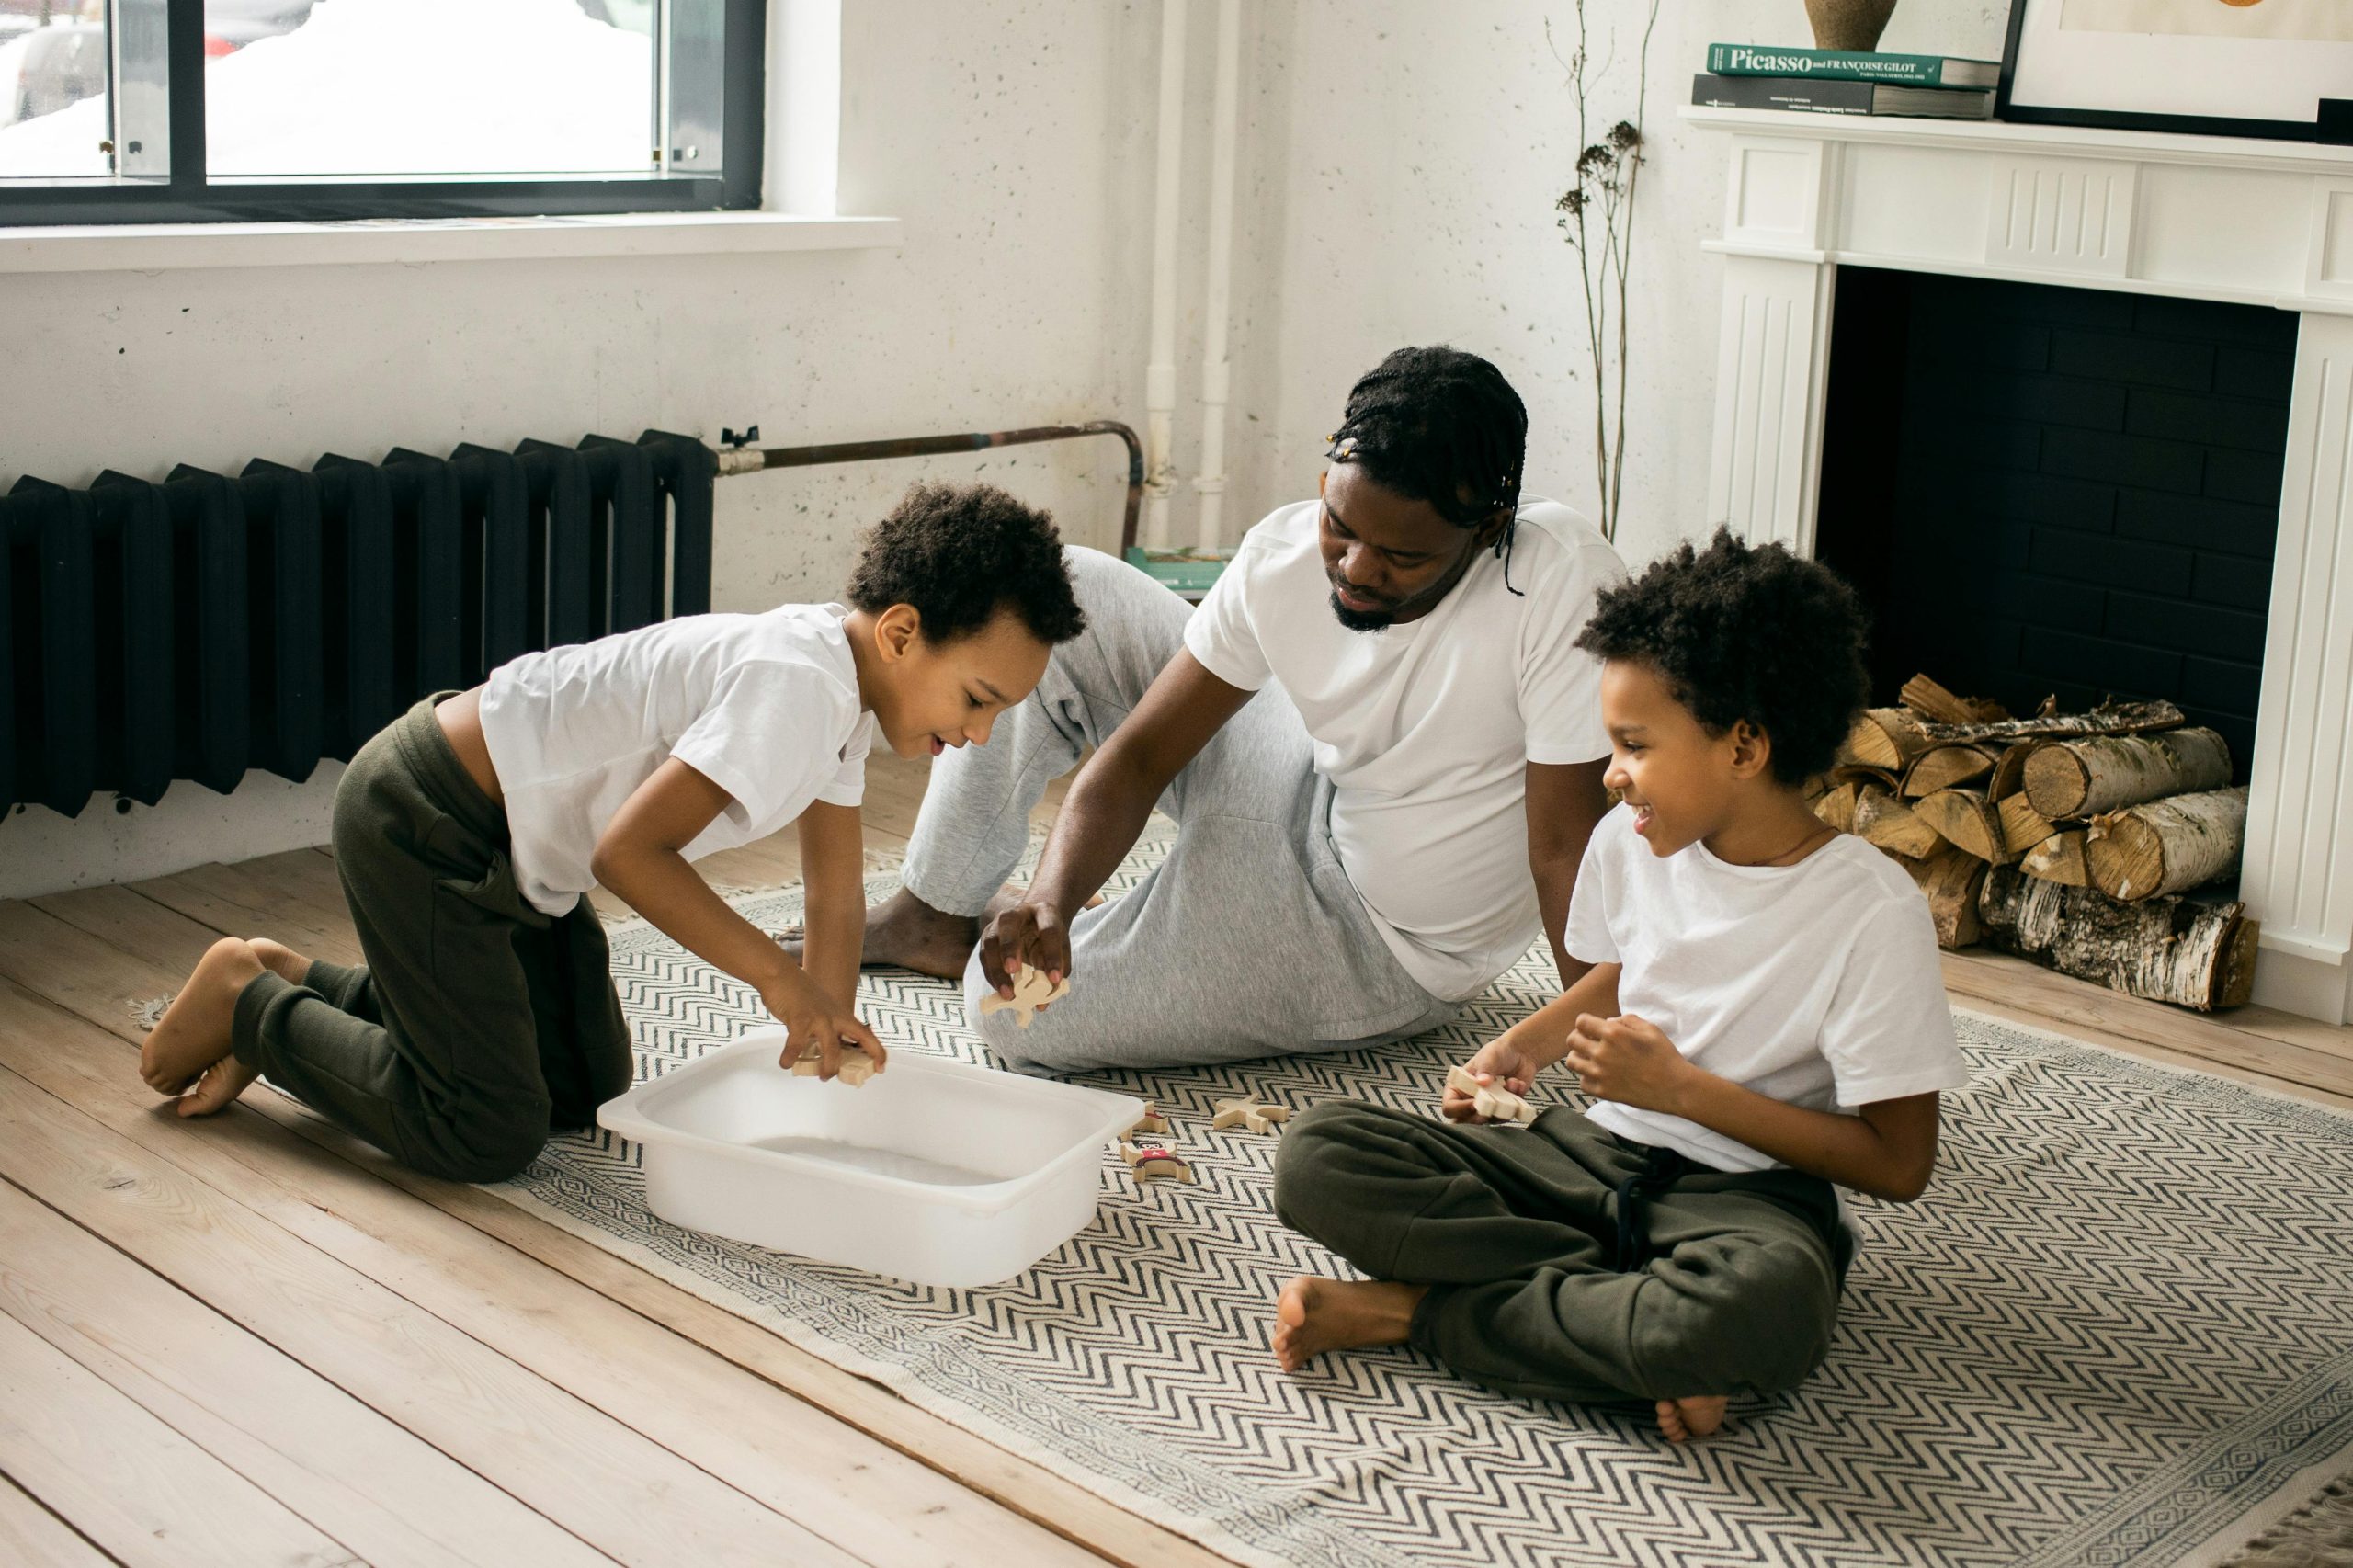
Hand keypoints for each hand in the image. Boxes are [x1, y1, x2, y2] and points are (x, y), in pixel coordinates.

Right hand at [766, 970, 887, 1079]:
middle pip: (856, 1041)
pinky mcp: (800, 1019)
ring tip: (821, 1076)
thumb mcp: (821, 1010)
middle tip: (837, 1076)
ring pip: (831, 1048)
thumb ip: (826, 1028)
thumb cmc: (799, 994)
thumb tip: (824, 1051)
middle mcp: (834, 1016)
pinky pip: (797, 1044)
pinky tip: (786, 1063)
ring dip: (828, 1066)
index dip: (877, 1051)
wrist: (781, 974)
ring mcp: (819, 1017)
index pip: (866, 1034)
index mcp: (841, 1015)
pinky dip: (790, 1057)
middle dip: (855, 1062)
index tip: (881, 1067)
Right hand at [978, 899, 1070, 1001]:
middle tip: (1013, 971)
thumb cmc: (1050, 938)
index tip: (1055, 979)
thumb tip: (1042, 1003)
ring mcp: (998, 923)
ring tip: (1008, 993)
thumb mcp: (1061, 950)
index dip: (1052, 954)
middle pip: (1008, 923)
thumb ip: (1057, 972)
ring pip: (990, 941)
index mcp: (1044, 911)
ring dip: (996, 969)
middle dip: (1009, 947)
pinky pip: (984, 956)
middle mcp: (1018, 912)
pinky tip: (1000, 990)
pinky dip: (991, 976)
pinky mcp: (987, 937)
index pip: (1049, 929)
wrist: (1036, 921)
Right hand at [1442, 1036, 1535, 1122]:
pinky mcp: (1504, 1109)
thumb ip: (1484, 1069)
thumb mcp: (1488, 1057)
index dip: (1460, 1109)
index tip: (1475, 1103)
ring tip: (1510, 1083)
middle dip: (1480, 1117)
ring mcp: (1488, 1106)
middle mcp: (1471, 1100)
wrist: (1520, 1052)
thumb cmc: (1497, 1052)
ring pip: (1490, 1121)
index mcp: (1459, 1088)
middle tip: (1491, 1107)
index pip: (1450, 1107)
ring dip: (1502, 1106)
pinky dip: (1516, 1101)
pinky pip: (1508, 1115)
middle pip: (1466, 1122)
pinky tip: (1518, 1083)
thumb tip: (1481, 1082)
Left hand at [1563, 1013, 1690, 1112]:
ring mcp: (1600, 1074)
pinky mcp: (1603, 1092)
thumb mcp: (1650, 1028)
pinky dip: (1587, 1078)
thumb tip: (1608, 1022)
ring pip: (1572, 1062)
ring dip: (1580, 1057)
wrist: (1674, 1087)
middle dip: (1580, 1037)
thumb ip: (1626, 1020)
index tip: (1594, 1028)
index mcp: (1613, 1034)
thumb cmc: (1664, 1055)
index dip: (1586, 1023)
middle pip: (1572, 1040)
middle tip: (1590, 1042)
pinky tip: (1599, 1075)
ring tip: (1592, 1058)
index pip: (1581, 1021)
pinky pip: (1582, 1082)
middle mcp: (1602, 1053)